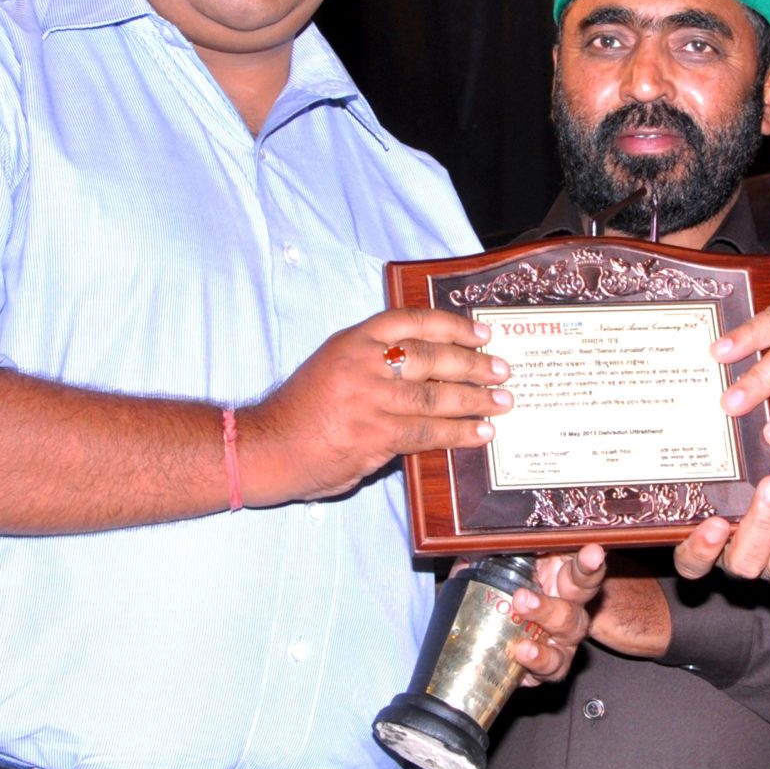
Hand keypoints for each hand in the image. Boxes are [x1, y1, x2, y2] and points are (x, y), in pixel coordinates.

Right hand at [243, 308, 510, 503]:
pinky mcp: (374, 436)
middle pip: (431, 356)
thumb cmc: (300, 411)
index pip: (411, 321)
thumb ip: (374, 366)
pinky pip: (427, 432)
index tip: (480, 331)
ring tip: (502, 403)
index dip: (452, 325)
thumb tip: (426, 378)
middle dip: (473, 364)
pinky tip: (479, 434)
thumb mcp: (333, 367)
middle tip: (502, 370)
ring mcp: (369, 400)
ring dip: (475, 400)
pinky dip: (458, 433)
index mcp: (352, 340)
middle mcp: (363, 364)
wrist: (266, 446)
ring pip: (435, 395)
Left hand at [510, 545, 607, 683]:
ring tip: (523, 648)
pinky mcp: (551, 668)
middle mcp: (571, 616)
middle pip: (569, 616)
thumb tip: (474, 546)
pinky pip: (546, 675)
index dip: (589, 564)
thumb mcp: (521, 561)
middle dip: (547, 610)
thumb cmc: (528, 584)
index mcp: (567, 583)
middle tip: (521, 599)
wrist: (530, 619)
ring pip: (560, 653)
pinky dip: (532, 674)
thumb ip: (505, 552)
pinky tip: (519, 670)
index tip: (592, 552)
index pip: (582, 572)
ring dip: (542, 653)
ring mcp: (562, 646)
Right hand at [673, 475, 769, 582]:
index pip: (693, 564)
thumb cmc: (736, 485)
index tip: (715, 524)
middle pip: (746, 559)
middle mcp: (742, 561)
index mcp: (710, 548)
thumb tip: (710, 414)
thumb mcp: (718, 479)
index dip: (701, 550)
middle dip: (762, 523)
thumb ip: (709, 468)